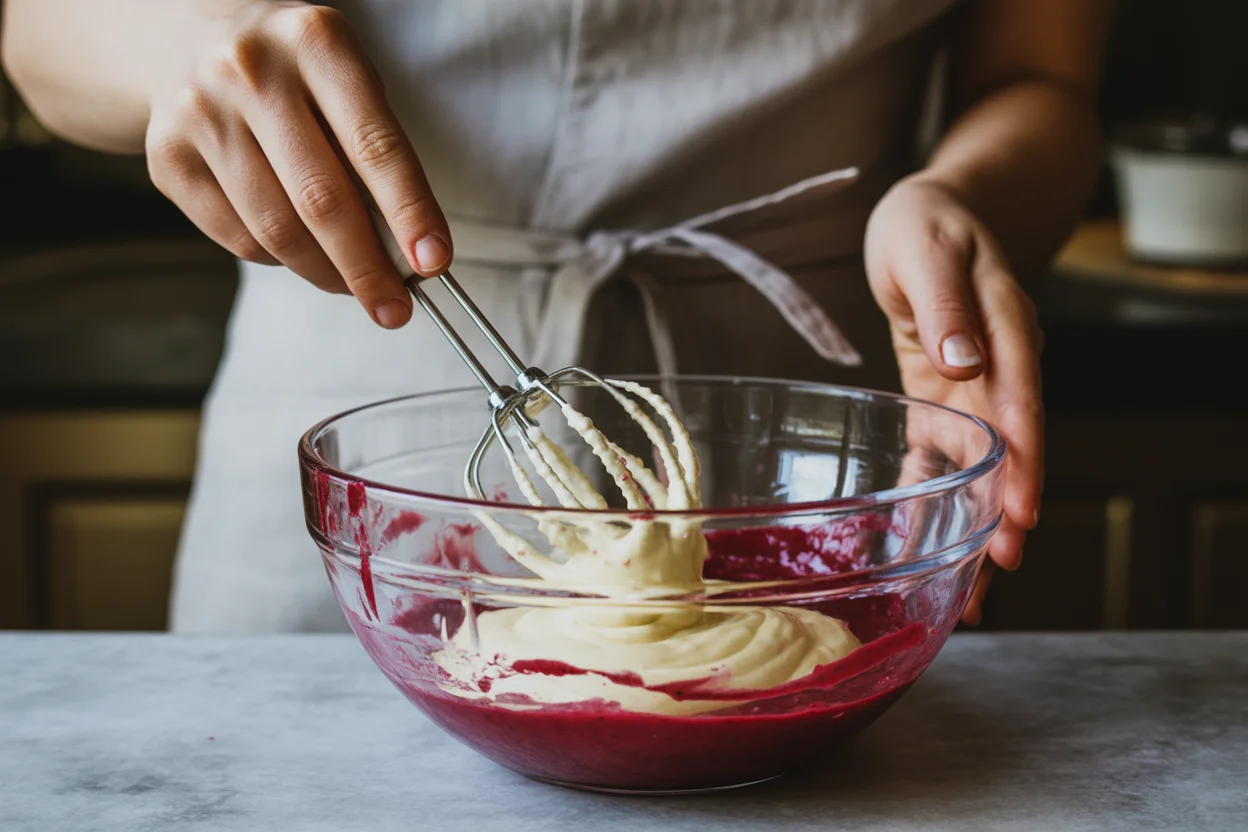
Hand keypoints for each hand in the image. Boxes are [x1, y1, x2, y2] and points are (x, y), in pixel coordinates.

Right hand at [144, 1, 449, 327]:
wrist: (190, 38)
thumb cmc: (297, 74)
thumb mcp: (348, 82)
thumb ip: (377, 154)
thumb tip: (408, 251)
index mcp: (315, 42)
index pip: (375, 146)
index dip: (409, 212)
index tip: (433, 263)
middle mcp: (249, 71)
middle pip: (321, 199)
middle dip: (367, 268)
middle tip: (395, 309)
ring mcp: (200, 113)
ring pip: (276, 230)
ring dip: (326, 273)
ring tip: (355, 286)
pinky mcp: (167, 157)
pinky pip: (238, 238)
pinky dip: (280, 260)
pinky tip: (301, 253)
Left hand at [865, 176, 1043, 624]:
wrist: (925, 214)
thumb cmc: (926, 224)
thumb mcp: (929, 251)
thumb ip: (948, 306)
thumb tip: (966, 363)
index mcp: (1004, 324)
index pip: (1020, 393)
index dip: (1023, 452)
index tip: (1023, 504)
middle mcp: (997, 362)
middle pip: (1009, 442)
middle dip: (1009, 506)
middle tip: (1003, 566)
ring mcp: (972, 383)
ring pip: (980, 460)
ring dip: (979, 516)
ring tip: (976, 582)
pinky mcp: (941, 394)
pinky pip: (940, 449)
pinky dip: (934, 492)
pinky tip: (926, 539)